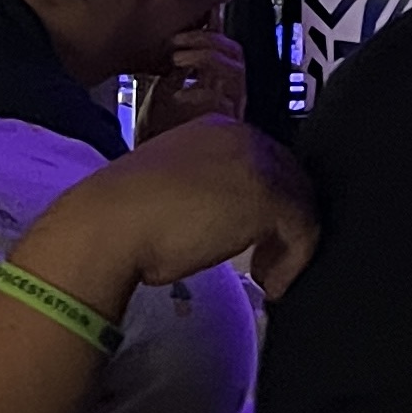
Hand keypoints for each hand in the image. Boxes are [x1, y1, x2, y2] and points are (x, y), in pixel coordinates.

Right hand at [21, 118, 318, 307]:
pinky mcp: (268, 195)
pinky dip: (292, 261)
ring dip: (288, 245)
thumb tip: (227, 216)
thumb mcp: (172, 191)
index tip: (255, 235)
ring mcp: (258, 163)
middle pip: (290, 179)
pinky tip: (269, 284)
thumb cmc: (124, 217)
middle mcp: (242, 135)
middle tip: (264, 260)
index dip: (267, 202)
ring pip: (301, 204)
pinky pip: (303, 229)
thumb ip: (205, 190)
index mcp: (216, 128)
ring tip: (266, 275)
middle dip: (282, 223)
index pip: (265, 161)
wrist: (108, 226)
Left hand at [135, 24, 245, 140]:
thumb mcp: (162, 93)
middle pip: (237, 54)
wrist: (154, 168)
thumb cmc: (159, 136)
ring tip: (177, 59)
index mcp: (216, 85)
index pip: (226, 49)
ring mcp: (228, 112)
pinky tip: (177, 95)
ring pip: (235, 71)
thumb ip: (174, 72)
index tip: (192, 21)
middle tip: (179, 41)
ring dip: (205, 58)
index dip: (214, 31)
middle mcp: (229, 96)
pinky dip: (197, 93)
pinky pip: (219, 102)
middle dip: (208, 39)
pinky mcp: (221, 128)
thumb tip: (173, 45)